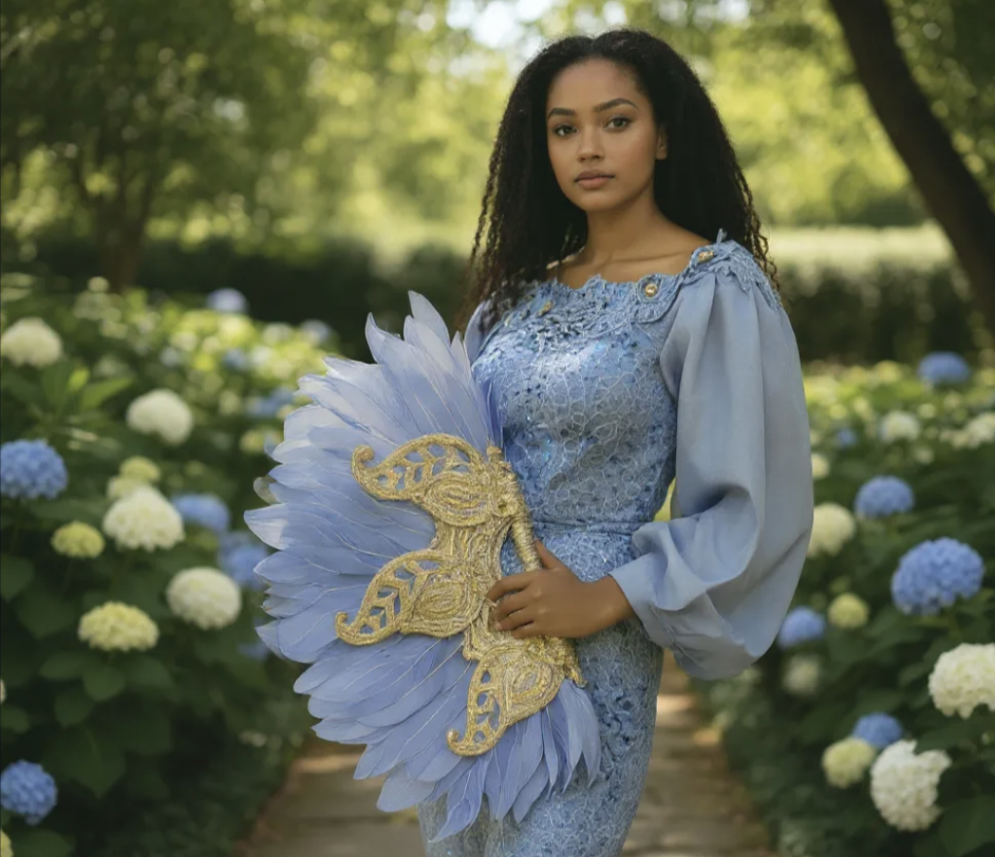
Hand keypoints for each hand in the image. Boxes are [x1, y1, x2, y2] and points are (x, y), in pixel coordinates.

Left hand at [485, 539, 604, 639]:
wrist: (594, 604)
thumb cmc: (576, 586)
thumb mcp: (559, 568)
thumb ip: (544, 556)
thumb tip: (535, 541)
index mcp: (535, 577)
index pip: (505, 583)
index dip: (493, 592)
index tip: (489, 598)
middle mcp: (534, 593)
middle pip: (506, 604)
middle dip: (497, 612)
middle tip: (495, 616)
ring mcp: (538, 611)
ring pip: (512, 620)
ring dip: (504, 624)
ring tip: (500, 627)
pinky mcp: (544, 626)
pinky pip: (523, 631)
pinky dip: (516, 633)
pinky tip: (516, 634)